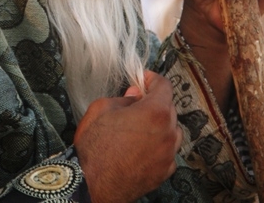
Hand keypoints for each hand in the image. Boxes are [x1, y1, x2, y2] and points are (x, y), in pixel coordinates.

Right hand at [74, 71, 181, 202]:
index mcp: (155, 112)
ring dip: (161, 124)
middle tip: (137, 100)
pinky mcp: (164, 173)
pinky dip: (159, 145)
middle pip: (170, 108)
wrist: (91, 184)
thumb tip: (135, 95)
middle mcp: (167, 133)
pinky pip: (168, 152)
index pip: (164, 86)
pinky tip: (142, 146)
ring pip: (172, 131)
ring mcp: (168, 155)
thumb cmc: (95, 146)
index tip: (143, 78)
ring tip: (141, 125)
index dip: (152, 79)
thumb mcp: (102, 108)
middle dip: (154, 101)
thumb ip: (124, 98)